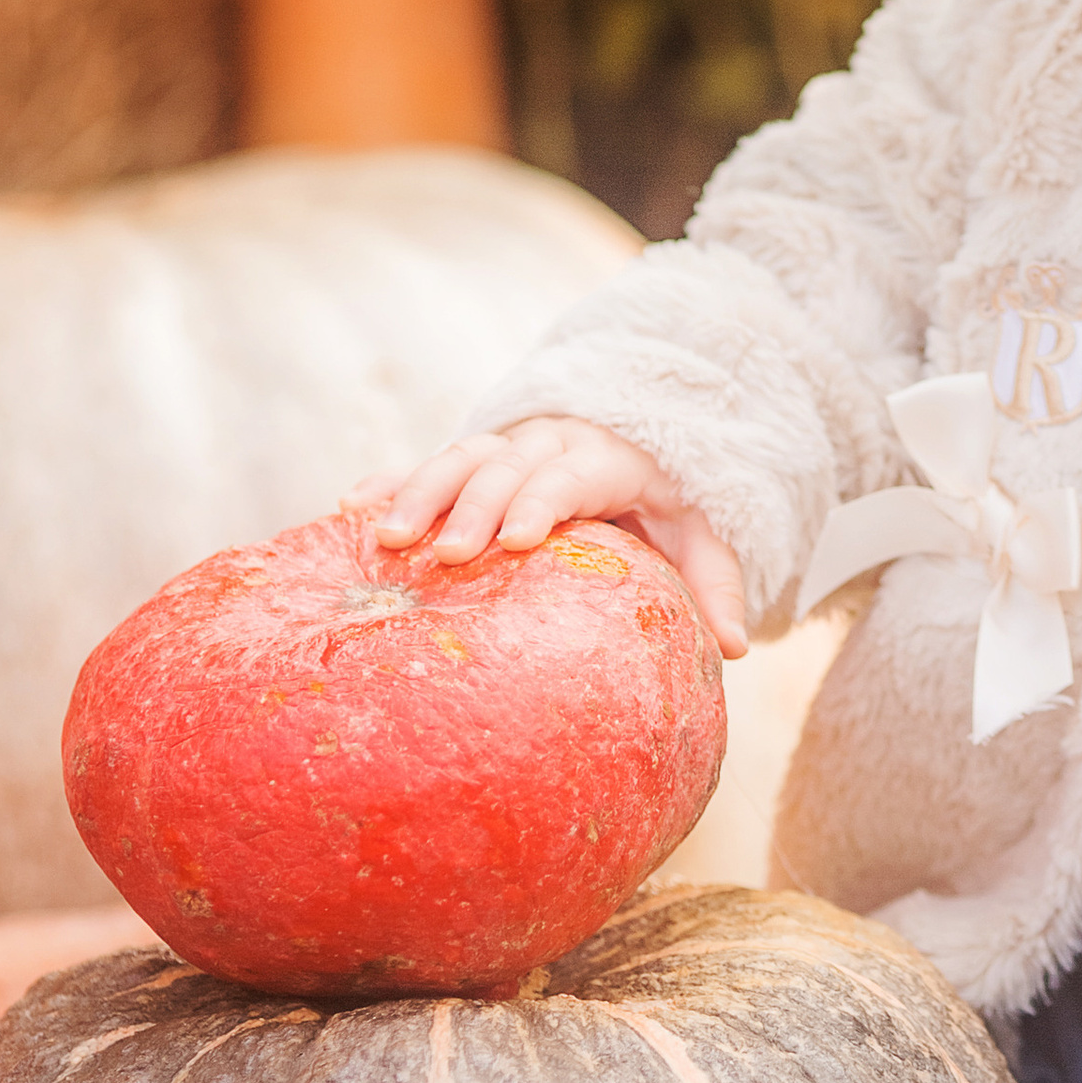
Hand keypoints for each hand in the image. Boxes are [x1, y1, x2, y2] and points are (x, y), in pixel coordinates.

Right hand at [351, 417, 748, 660]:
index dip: (542, 500)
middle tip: (445, 554)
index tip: (515, 539)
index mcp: (607, 458)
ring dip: (418, 491)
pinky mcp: (474, 458)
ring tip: (382, 536)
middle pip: (503, 466)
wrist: (637, 434)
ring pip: (457, 457)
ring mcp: (506, 445)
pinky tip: (348, 507)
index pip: (570, 474)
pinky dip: (389, 480)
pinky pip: (426, 463)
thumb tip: (733, 648)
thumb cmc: (671, 499)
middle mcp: (550, 443)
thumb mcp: (702, 532)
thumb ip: (715, 583)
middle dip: (472, 505)